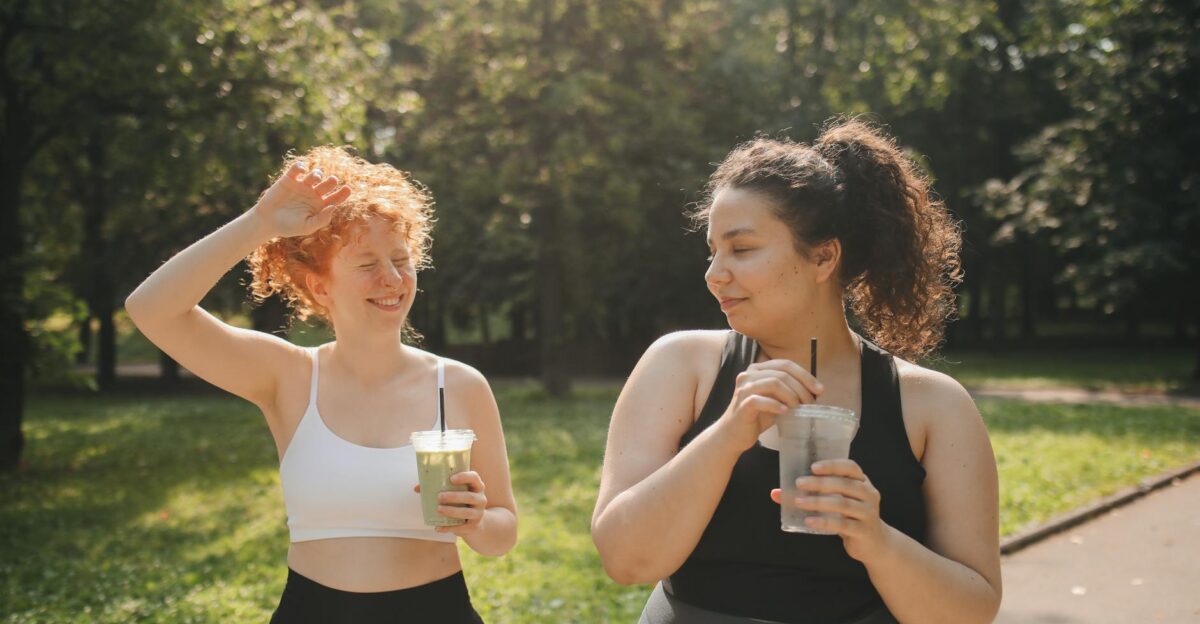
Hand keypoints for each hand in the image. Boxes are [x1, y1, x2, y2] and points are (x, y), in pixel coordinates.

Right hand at [251, 161, 351, 237]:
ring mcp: (302, 186)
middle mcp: (313, 194)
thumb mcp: (307, 227)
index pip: (335, 198)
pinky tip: (301, 170)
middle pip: (327, 184)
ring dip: (317, 174)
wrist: (267, 221)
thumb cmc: (288, 227)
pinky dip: (300, 167)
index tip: (348, 189)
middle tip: (332, 180)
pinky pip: (297, 170)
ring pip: (314, 175)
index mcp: (320, 206)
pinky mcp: (289, 180)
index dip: (343, 193)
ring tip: (316, 178)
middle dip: (331, 181)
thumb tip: (333, 207)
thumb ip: (321, 219)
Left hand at [414, 471, 487, 534]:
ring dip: (452, 511)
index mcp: (476, 486)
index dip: (464, 477)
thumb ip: (439, 488)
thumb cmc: (462, 502)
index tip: (451, 478)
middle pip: (469, 496)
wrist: (476, 522)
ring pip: (466, 512)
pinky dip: (448, 528)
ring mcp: (478, 513)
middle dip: (454, 496)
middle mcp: (480, 499)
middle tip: (439, 496)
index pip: (474, 478)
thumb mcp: (456, 493)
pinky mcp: (473, 526)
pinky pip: (461, 528)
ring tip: (438, 509)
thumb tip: (417, 488)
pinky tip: (438, 528)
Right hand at [717, 359, 822, 451]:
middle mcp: (748, 375)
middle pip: (782, 373)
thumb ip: (790, 391)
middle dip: (801, 388)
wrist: (734, 435)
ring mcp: (743, 389)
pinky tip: (785, 413)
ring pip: (773, 383)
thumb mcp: (776, 400)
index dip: (805, 375)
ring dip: (792, 396)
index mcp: (757, 369)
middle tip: (811, 404)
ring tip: (799, 409)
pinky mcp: (741, 404)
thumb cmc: (757, 417)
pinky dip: (776, 406)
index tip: (819, 390)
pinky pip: (760, 400)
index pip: (785, 364)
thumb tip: (816, 391)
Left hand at [769, 459, 887, 562]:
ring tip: (799, 502)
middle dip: (820, 483)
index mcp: (863, 482)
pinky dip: (824, 522)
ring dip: (818, 502)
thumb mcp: (836, 503)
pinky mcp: (864, 531)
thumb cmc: (851, 517)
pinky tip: (809, 521)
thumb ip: (812, 495)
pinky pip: (842, 524)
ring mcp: (868, 513)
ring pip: (842, 504)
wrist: (875, 544)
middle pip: (844, 484)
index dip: (832, 465)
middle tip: (799, 483)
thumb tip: (776, 493)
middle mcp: (869, 494)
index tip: (813, 467)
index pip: (851, 467)